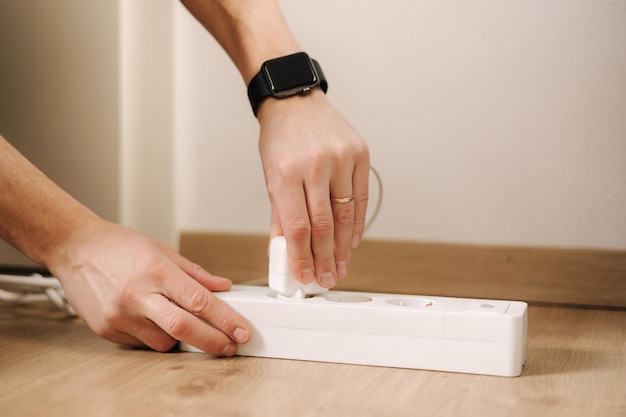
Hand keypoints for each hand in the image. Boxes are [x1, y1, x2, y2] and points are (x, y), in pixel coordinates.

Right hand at [50, 220, 249, 354]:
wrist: (74, 248)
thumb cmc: (117, 246)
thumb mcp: (161, 250)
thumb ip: (194, 273)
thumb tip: (222, 287)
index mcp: (156, 271)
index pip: (199, 301)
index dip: (225, 319)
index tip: (241, 330)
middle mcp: (137, 295)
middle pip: (183, 327)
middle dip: (213, 341)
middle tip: (231, 345)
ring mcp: (120, 315)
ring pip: (164, 341)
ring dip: (182, 339)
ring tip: (185, 325)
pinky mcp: (107, 330)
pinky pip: (142, 343)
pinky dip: (157, 337)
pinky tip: (155, 322)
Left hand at [258, 89, 369, 287]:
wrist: (295, 102)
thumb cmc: (280, 140)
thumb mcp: (271, 176)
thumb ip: (281, 215)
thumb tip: (287, 251)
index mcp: (285, 173)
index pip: (297, 227)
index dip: (302, 257)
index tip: (306, 275)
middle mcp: (314, 165)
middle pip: (324, 225)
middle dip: (326, 258)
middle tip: (327, 278)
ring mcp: (340, 158)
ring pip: (345, 215)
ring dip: (343, 247)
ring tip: (341, 266)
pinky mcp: (359, 154)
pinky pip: (360, 197)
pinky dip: (356, 223)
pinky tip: (352, 241)